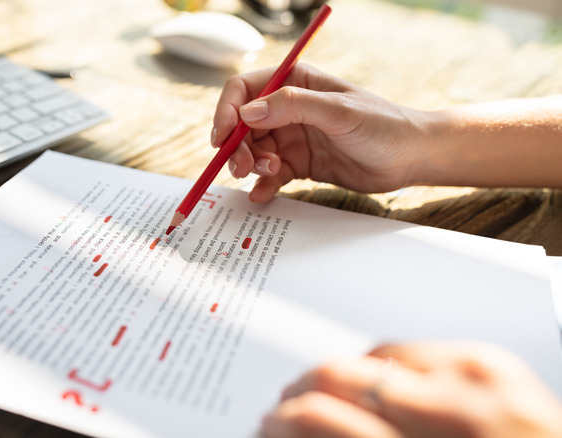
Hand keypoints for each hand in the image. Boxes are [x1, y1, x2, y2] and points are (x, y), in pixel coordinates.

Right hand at [211, 64, 431, 200]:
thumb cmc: (382, 125)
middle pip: (242, 124)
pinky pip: (269, 174)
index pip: (244, 89)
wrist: (410, 159)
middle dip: (237, 146)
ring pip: (253, 150)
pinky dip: (262, 185)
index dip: (227, 111)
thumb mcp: (338, 111)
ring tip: (268, 174)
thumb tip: (248, 112)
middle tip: (242, 167)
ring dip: (250, 165)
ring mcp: (292, 136)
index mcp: (295, 81)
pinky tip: (263, 194)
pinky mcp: (298, 163)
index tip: (222, 137)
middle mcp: (288, 108)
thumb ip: (292, 106)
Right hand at [261, 341, 561, 437]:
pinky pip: (411, 349)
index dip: (282, 419)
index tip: (269, 424)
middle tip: (290, 406)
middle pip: (336, 372)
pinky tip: (386, 389)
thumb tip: (300, 428)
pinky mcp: (489, 359)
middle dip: (301, 389)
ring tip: (338, 396)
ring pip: (368, 353)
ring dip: (345, 376)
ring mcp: (472, 377)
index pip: (320, 415)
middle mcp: (447, 410)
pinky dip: (389, 368)